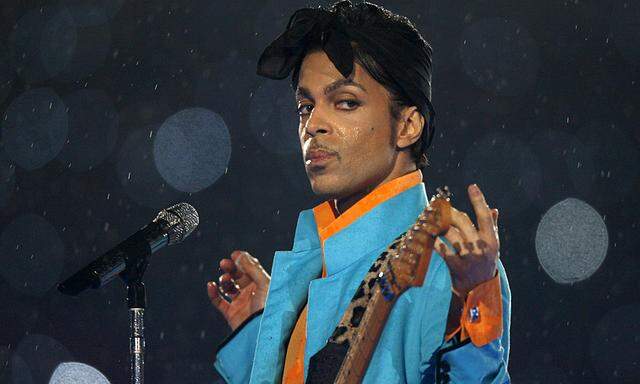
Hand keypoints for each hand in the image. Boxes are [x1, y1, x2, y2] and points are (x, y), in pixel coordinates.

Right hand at [207, 250, 269, 330]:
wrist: (264, 332)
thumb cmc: (270, 308)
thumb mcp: (264, 284)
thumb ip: (252, 268)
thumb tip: (239, 255)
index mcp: (263, 284)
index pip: (251, 268)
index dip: (242, 260)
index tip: (234, 255)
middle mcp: (252, 292)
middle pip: (238, 275)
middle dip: (231, 268)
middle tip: (224, 264)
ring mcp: (241, 302)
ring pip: (228, 286)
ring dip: (224, 280)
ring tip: (224, 280)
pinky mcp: (232, 313)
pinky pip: (218, 301)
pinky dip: (213, 293)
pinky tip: (211, 285)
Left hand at [435, 184, 499, 298]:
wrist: (479, 292)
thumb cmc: (485, 264)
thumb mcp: (493, 247)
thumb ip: (493, 227)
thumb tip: (493, 209)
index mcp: (492, 240)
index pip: (486, 216)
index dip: (479, 200)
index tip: (472, 186)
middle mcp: (482, 248)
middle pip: (463, 222)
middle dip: (450, 212)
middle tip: (439, 206)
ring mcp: (469, 258)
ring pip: (450, 234)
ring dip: (438, 224)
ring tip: (430, 218)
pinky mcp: (456, 267)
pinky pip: (442, 249)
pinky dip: (434, 241)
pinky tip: (428, 235)